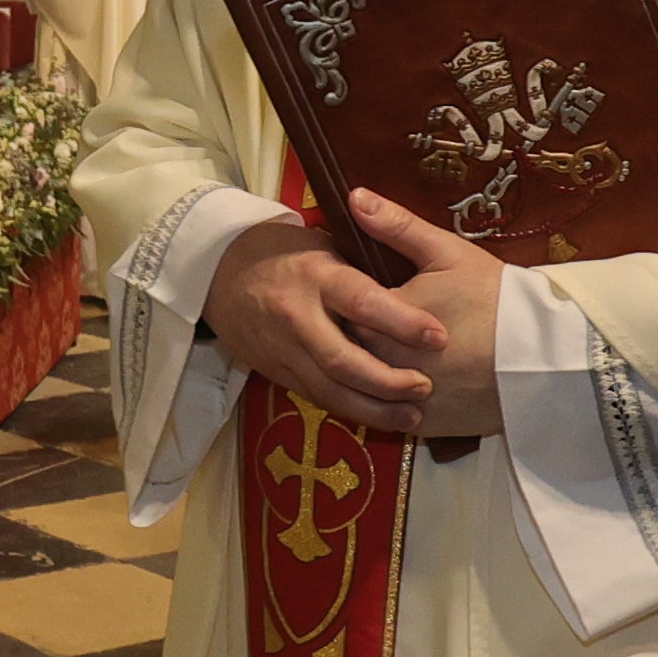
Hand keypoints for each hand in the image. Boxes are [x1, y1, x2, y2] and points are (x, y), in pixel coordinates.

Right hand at [205, 185, 504, 441]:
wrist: (218, 272)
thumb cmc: (285, 251)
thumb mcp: (324, 240)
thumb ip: (365, 260)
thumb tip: (420, 271)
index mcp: (316, 275)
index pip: (362, 302)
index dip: (402, 322)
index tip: (439, 336)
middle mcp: (298, 316)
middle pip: (344, 361)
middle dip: (388, 381)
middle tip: (426, 387)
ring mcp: (283, 349)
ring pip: (330, 390)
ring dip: (373, 408)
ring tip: (412, 415)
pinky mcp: (276, 371)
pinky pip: (317, 397)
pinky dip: (350, 409)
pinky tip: (380, 416)